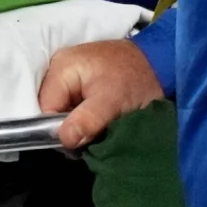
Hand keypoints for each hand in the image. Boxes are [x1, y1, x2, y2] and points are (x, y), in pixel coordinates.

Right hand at [37, 38, 163, 147]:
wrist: (161, 62)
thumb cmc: (136, 79)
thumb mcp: (112, 101)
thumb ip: (87, 120)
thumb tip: (63, 140)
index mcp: (61, 68)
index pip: (45, 108)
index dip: (58, 130)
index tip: (80, 144)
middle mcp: (59, 68)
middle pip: (51, 109)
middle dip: (69, 128)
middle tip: (92, 138)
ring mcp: (70, 74)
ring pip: (62, 109)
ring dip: (78, 124)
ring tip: (98, 129)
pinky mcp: (81, 81)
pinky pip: (73, 105)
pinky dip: (84, 116)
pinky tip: (99, 121)